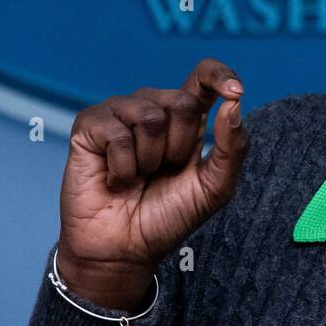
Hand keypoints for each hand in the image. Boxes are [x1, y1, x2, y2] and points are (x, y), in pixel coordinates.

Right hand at [55, 58, 247, 309]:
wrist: (124, 250)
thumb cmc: (168, 217)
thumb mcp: (214, 188)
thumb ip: (231, 148)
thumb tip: (234, 103)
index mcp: (185, 118)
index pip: (204, 77)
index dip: (221, 75)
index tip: (235, 92)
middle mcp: (152, 108)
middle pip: (182, 101)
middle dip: (180, 146)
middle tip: (163, 171)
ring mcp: (118, 114)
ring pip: (150, 116)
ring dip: (150, 159)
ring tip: (139, 176)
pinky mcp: (89, 126)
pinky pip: (117, 134)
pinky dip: (122, 166)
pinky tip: (115, 179)